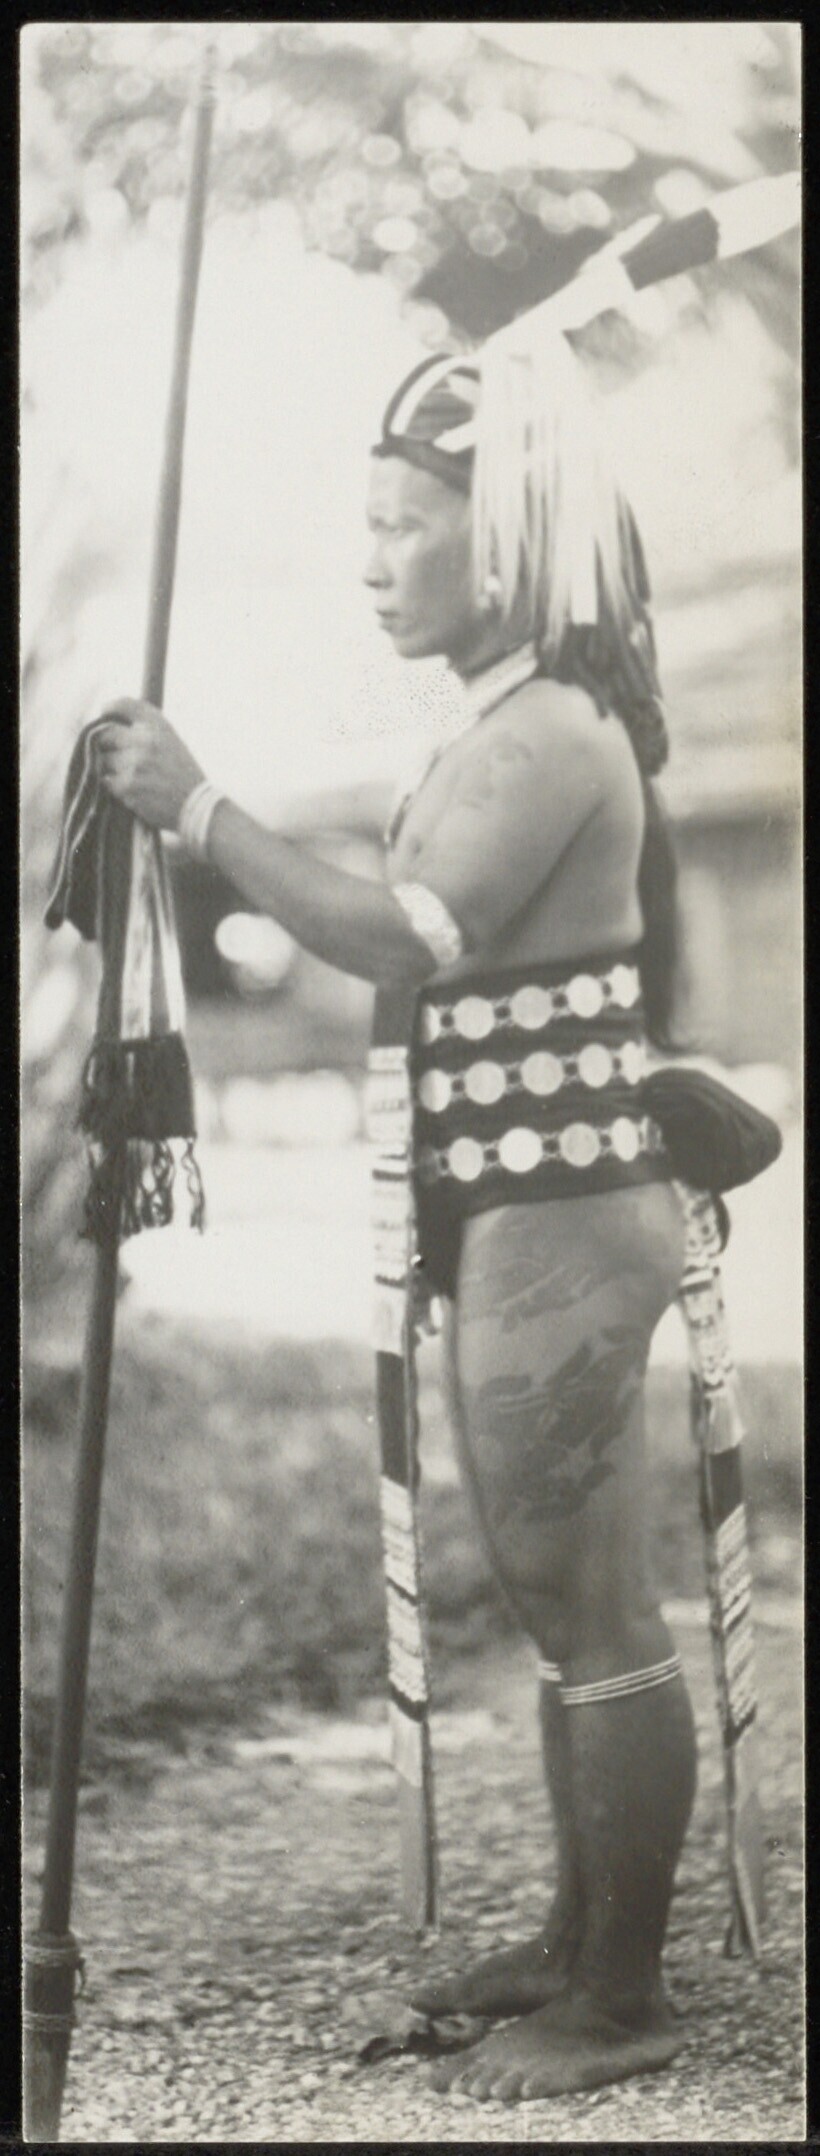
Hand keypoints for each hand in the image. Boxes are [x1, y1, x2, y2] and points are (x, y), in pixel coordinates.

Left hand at [96, 699, 205, 829]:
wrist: (197, 806)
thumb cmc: (183, 774)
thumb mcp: (172, 741)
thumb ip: (146, 730)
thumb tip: (112, 725)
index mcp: (158, 725)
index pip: (124, 705)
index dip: (109, 708)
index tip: (103, 714)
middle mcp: (146, 739)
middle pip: (106, 734)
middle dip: (107, 745)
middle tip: (115, 755)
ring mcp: (135, 762)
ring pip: (104, 760)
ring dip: (111, 768)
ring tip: (131, 777)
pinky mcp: (128, 785)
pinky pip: (107, 781)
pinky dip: (115, 787)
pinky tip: (132, 790)